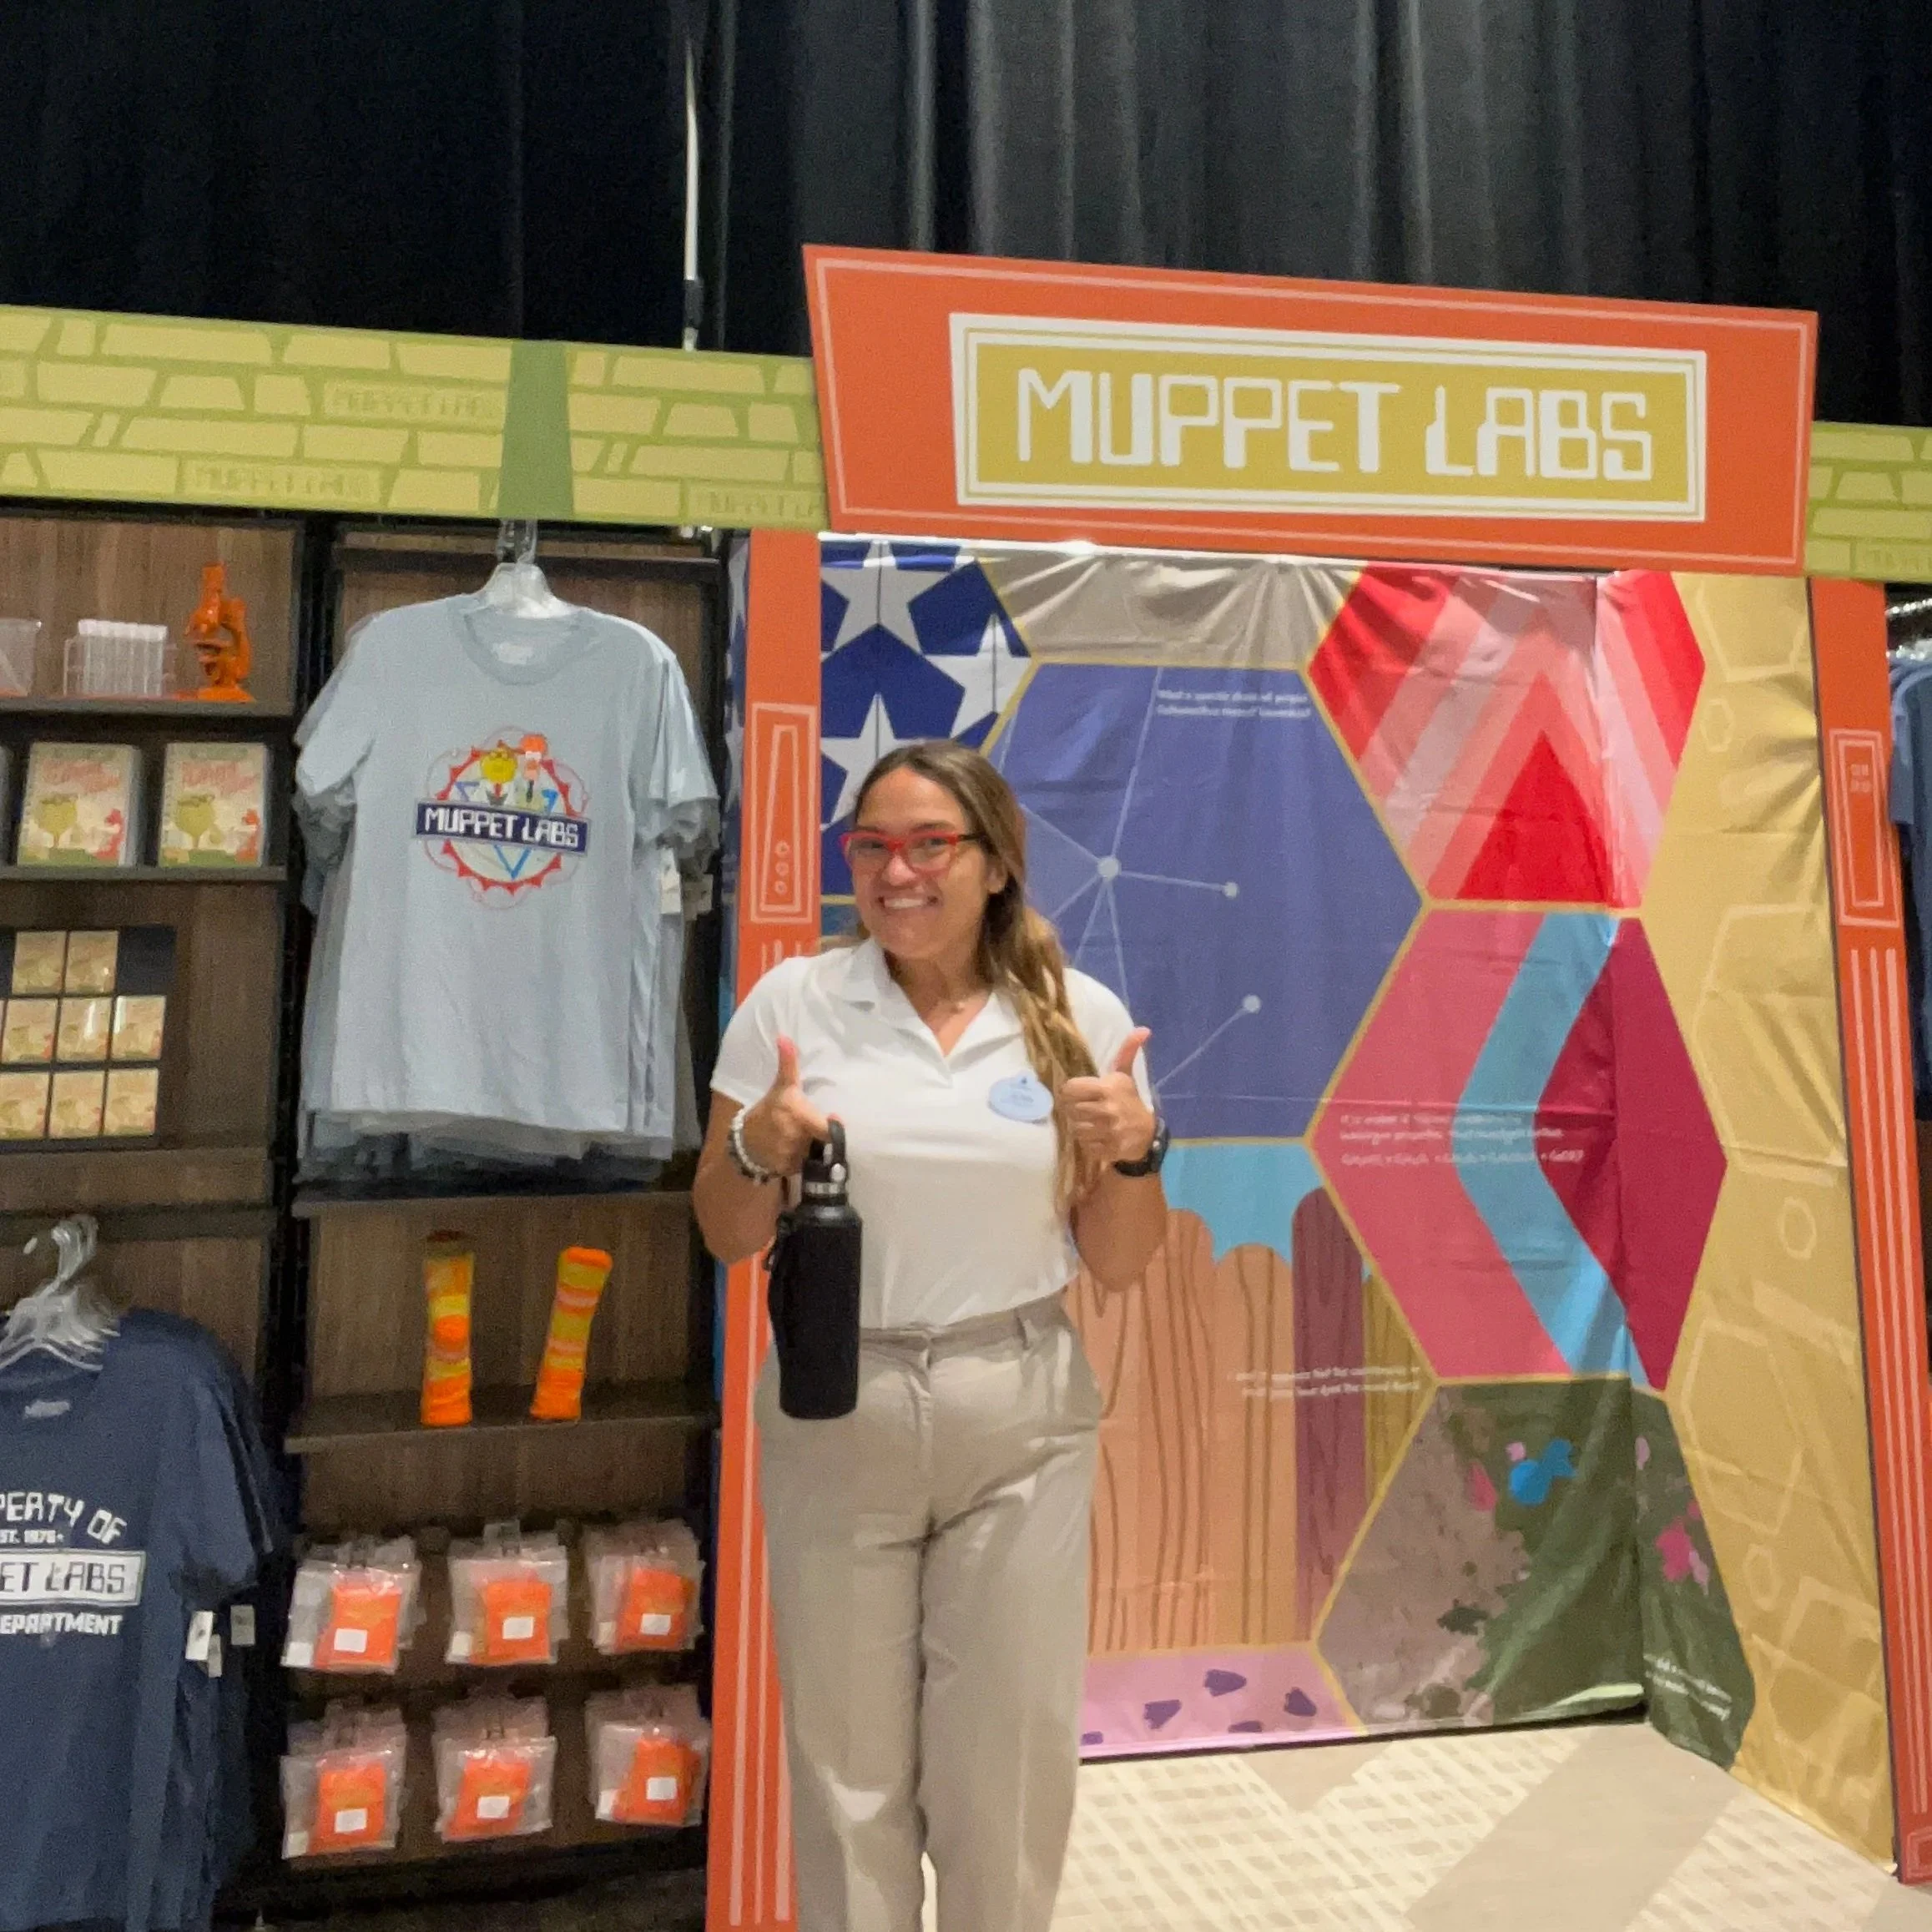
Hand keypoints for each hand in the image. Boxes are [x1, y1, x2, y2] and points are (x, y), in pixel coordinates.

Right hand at [738, 1035, 831, 1176]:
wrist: (744, 1141)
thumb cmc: (767, 1110)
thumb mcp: (780, 1087)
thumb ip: (788, 1064)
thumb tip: (785, 1036)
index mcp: (798, 1115)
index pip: (828, 1128)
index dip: (834, 1126)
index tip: (833, 1118)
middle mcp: (797, 1136)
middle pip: (824, 1139)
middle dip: (821, 1135)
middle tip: (813, 1127)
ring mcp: (793, 1155)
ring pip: (815, 1151)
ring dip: (813, 1146)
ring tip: (803, 1138)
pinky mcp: (790, 1169)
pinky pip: (806, 1164)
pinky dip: (803, 1159)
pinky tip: (794, 1151)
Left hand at [1062, 1030, 1153, 1167]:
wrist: (1147, 1134)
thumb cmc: (1130, 1100)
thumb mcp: (1126, 1075)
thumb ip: (1127, 1051)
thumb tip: (1144, 1029)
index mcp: (1107, 1089)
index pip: (1069, 1089)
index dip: (1069, 1091)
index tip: (1075, 1093)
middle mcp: (1106, 1110)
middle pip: (1070, 1110)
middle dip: (1073, 1110)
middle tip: (1081, 1109)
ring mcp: (1108, 1132)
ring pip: (1075, 1129)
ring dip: (1079, 1126)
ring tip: (1088, 1122)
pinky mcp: (1108, 1149)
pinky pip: (1084, 1146)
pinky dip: (1087, 1142)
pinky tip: (1096, 1135)